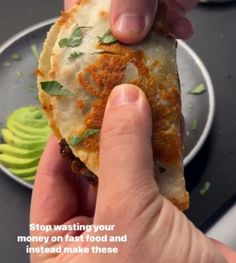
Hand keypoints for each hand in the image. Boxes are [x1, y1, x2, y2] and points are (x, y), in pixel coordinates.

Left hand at [30, 84, 235, 262]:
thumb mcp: (127, 213)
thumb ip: (122, 153)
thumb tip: (123, 101)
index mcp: (61, 250)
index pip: (50, 183)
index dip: (63, 141)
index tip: (77, 108)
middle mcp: (90, 238)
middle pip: (88, 172)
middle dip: (105, 134)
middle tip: (111, 99)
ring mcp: (125, 227)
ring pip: (124, 170)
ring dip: (136, 136)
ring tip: (138, 103)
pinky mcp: (157, 219)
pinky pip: (152, 176)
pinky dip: (161, 150)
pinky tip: (166, 125)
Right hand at [64, 0, 227, 42]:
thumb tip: (126, 30)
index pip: (79, 0)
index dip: (80, 28)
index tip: (86, 53)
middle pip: (107, 22)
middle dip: (114, 43)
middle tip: (118, 62)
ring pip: (138, 29)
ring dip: (145, 43)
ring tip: (148, 54)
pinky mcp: (169, 4)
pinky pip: (166, 25)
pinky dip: (173, 32)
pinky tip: (180, 30)